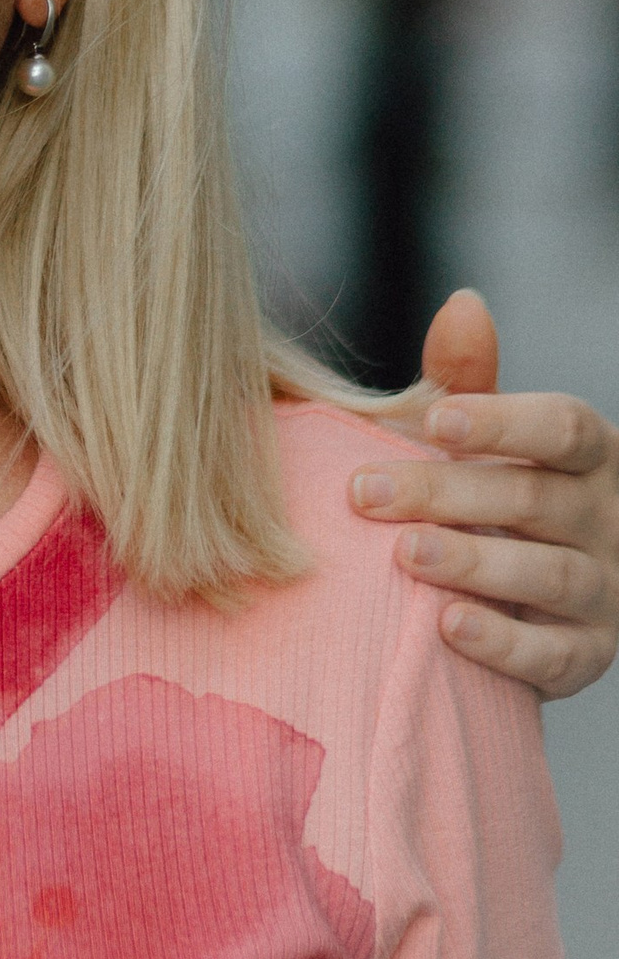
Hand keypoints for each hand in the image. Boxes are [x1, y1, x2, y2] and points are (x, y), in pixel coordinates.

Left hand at [348, 289, 618, 698]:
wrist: (518, 596)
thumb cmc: (490, 493)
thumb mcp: (482, 435)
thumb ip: (469, 378)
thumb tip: (463, 304)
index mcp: (588, 455)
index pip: (564, 428)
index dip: (504, 421)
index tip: (432, 420)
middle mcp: (606, 519)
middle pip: (535, 499)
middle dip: (446, 493)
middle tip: (363, 492)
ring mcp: (606, 590)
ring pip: (550, 574)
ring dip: (475, 561)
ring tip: (405, 552)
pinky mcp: (588, 654)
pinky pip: (555, 654)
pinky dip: (504, 642)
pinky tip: (446, 625)